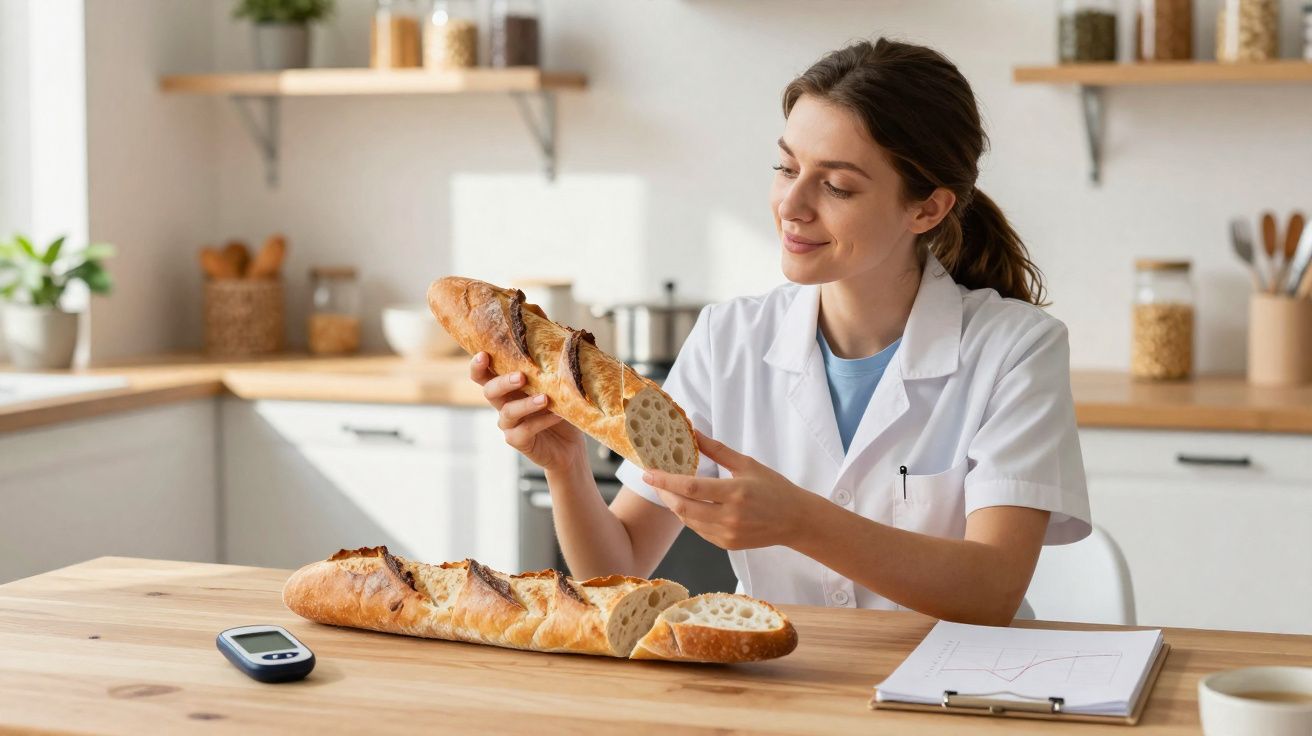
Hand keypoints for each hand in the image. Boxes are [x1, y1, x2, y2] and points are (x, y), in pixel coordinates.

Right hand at [468, 352, 585, 474]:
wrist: (571, 445)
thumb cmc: (562, 410)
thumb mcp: (558, 387)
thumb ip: (552, 370)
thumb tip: (560, 345)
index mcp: (508, 387)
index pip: (485, 375)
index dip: (478, 366)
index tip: (483, 355)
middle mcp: (503, 404)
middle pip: (490, 391)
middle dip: (503, 382)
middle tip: (521, 377)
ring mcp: (509, 424)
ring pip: (508, 411)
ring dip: (526, 404)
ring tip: (545, 398)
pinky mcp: (517, 441)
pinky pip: (524, 430)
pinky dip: (541, 421)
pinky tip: (556, 415)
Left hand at [642, 431, 817, 550]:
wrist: (795, 520)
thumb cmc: (773, 488)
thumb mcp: (747, 464)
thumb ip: (717, 450)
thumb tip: (694, 432)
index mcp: (735, 493)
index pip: (690, 487)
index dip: (665, 480)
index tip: (648, 471)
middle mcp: (729, 517)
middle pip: (683, 507)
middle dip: (663, 493)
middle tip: (652, 479)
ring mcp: (728, 534)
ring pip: (688, 521)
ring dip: (674, 505)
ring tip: (666, 489)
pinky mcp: (727, 544)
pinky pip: (699, 530)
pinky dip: (689, 517)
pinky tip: (686, 504)